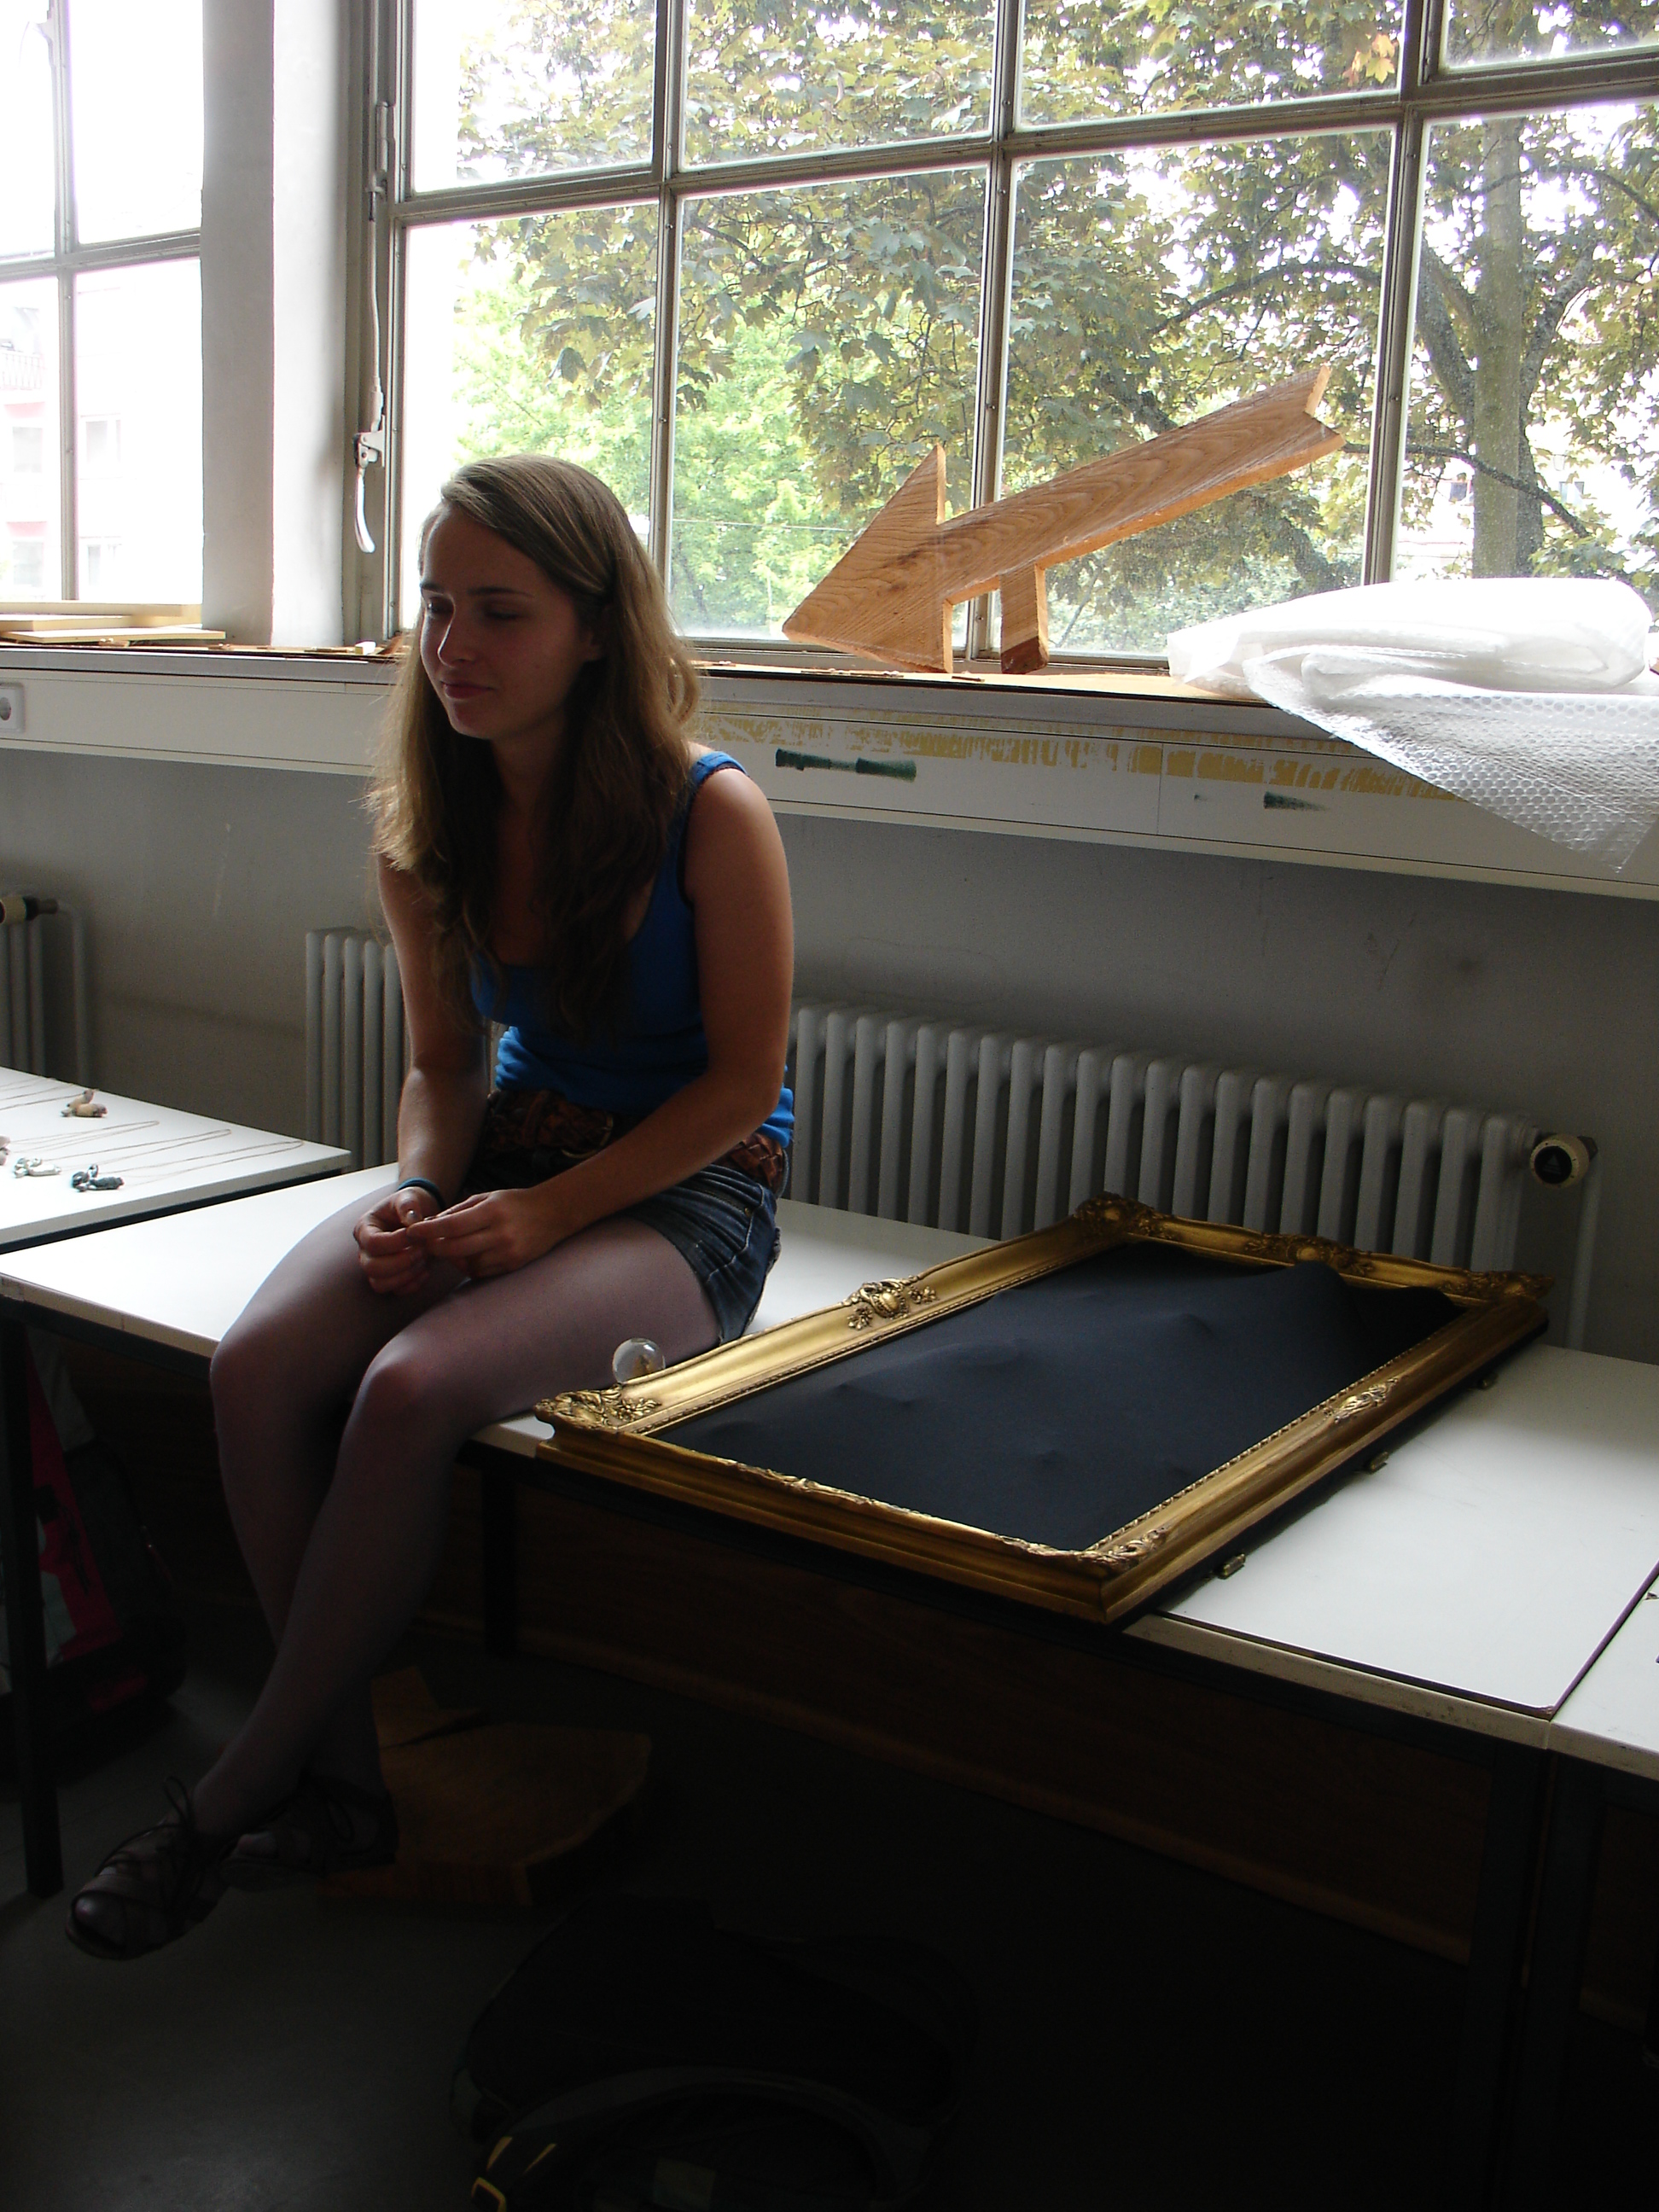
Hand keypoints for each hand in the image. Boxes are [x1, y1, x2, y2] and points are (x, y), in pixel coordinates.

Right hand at [353, 1184, 441, 1295]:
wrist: (419, 1216)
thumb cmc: (410, 1206)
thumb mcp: (408, 1197)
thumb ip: (408, 1205)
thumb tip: (412, 1222)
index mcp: (365, 1228)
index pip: (373, 1243)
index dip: (396, 1242)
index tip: (416, 1234)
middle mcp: (365, 1251)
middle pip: (371, 1267)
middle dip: (402, 1261)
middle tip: (423, 1249)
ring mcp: (375, 1267)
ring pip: (380, 1284)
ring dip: (406, 1275)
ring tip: (424, 1259)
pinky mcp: (389, 1279)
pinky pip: (396, 1291)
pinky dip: (413, 1285)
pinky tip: (427, 1270)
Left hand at [402, 1186, 561, 1280]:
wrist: (553, 1214)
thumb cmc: (515, 1203)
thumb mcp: (487, 1198)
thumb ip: (458, 1210)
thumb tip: (429, 1224)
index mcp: (492, 1212)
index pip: (451, 1225)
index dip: (428, 1230)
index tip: (412, 1232)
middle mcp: (500, 1234)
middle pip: (455, 1248)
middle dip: (435, 1248)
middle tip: (426, 1244)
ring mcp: (508, 1252)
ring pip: (466, 1264)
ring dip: (454, 1258)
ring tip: (452, 1248)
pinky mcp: (513, 1265)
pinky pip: (481, 1272)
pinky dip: (470, 1266)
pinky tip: (470, 1255)